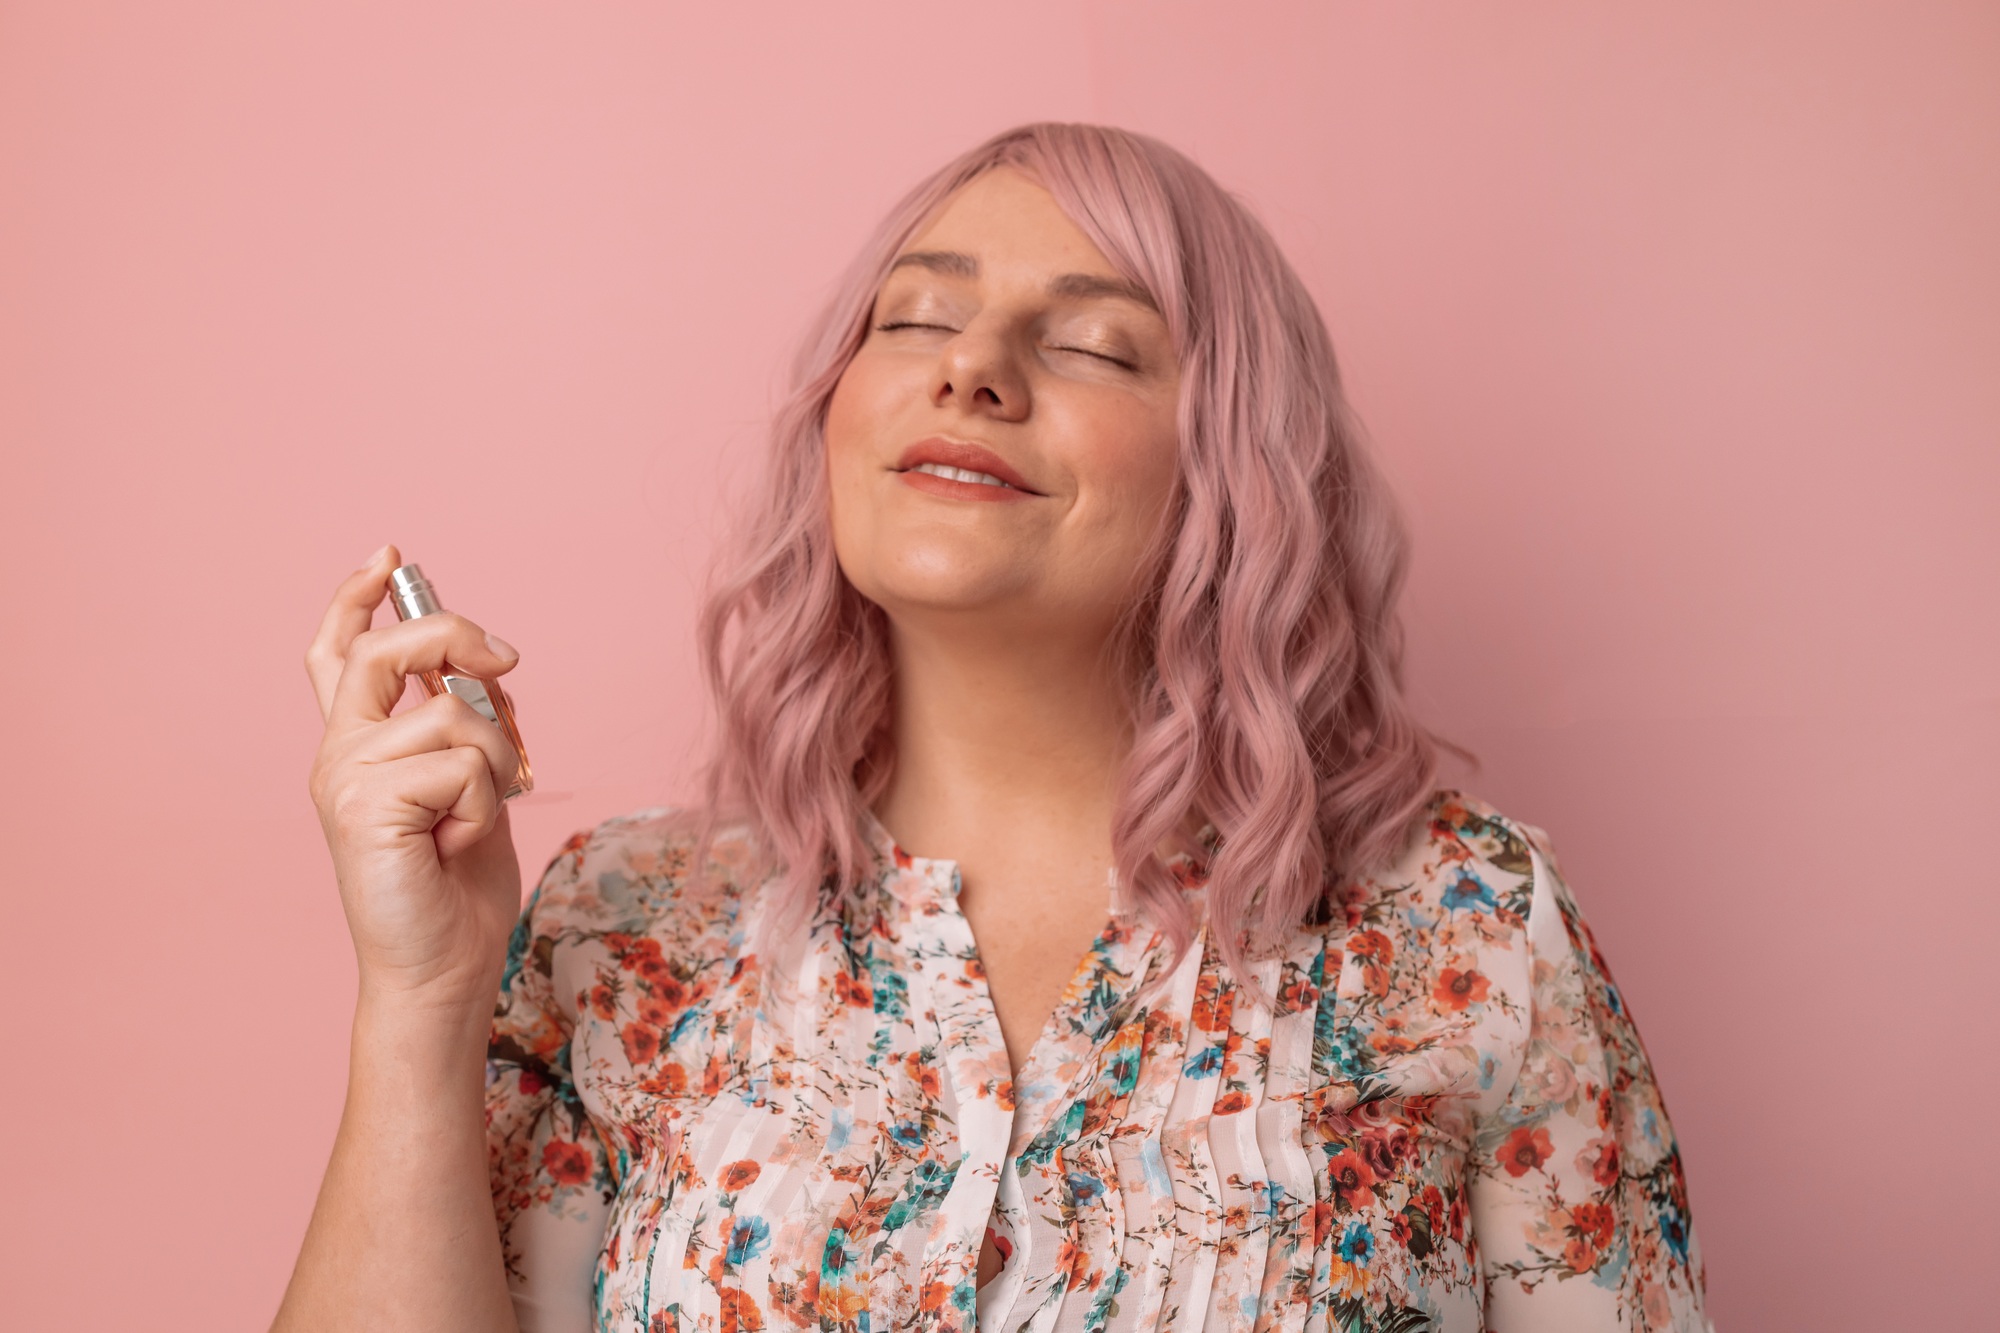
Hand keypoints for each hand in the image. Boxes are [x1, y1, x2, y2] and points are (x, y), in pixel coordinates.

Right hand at [305, 544, 527, 1008]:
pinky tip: (457, 844)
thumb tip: (490, 667)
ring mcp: (343, 778)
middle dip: (454, 636)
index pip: (337, 655)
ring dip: (497, 763)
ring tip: (475, 820)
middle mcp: (338, 754)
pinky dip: (484, 803)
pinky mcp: (362, 806)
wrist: (445, 969)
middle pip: (383, 651)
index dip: (357, 599)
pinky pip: (460, 762)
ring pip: (451, 713)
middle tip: (508, 660)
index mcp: (360, 746)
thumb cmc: (461, 887)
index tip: (390, 555)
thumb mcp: (479, 785)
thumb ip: (472, 725)